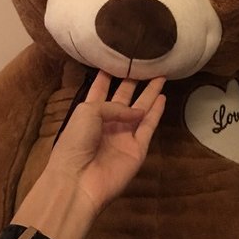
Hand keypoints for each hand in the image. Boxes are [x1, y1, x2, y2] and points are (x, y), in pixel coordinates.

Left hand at [45, 71, 165, 212]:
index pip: (100, 89)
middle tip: (145, 63)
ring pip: (140, 109)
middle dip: (133, 80)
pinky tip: (163, 97)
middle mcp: (107, 122)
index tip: (117, 58)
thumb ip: (114, 105)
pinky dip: (156, 112)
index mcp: (89, 112)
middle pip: (123, 97)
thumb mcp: (88, 112)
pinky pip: (148, 127)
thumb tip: (136, 111)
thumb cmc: (75, 142)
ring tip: (161, 74)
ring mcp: (123, 136)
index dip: (107, 75)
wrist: (78, 181)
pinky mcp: (137, 149)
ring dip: (150, 93)